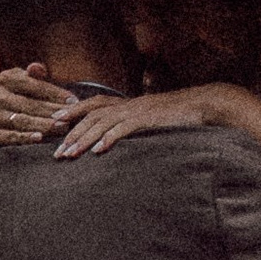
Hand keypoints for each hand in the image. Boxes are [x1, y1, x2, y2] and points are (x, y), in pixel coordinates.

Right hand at [0, 66, 82, 152]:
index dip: (55, 93)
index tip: (74, 101)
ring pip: (21, 120)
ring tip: (62, 127)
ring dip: (44, 125)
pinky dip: (26, 137)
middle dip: (52, 111)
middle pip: (28, 104)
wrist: (5, 125)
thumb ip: (38, 77)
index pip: (33, 84)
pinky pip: (10, 136)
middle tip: (70, 117)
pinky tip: (40, 138)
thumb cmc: (27, 101)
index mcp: (6, 78)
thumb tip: (38, 68)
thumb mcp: (33, 86)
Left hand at [54, 83, 255, 159]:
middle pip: (91, 116)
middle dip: (71, 134)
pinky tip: (98, 151)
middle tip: (56, 152)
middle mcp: (128, 104)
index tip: (54, 124)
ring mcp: (138, 110)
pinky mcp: (149, 119)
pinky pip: (124, 129)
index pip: (93, 105)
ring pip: (102, 123)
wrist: (206, 106)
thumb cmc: (181, 116)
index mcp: (128, 104)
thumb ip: (136, 126)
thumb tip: (121, 141)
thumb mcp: (154, 120)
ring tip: (69, 155)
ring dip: (83, 140)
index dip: (73, 112)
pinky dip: (109, 139)